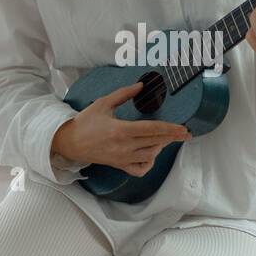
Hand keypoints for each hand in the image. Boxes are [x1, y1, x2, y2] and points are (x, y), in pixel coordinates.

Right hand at [52, 81, 190, 176]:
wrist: (70, 142)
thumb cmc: (86, 122)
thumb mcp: (103, 103)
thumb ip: (124, 94)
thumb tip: (141, 86)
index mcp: (120, 130)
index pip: (151, 129)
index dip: (169, 129)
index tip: (183, 128)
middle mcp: (123, 146)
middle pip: (155, 142)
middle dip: (172, 137)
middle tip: (185, 133)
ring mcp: (122, 158)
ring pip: (150, 156)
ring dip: (161, 147)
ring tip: (167, 138)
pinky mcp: (119, 165)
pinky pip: (139, 170)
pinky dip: (148, 164)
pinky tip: (152, 154)